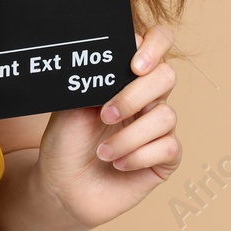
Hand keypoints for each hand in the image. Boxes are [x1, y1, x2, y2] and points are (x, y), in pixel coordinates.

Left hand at [30, 25, 181, 230]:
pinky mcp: (165, 158)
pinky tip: (118, 164)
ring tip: (103, 151)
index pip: (156, 44)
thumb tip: (110, 55)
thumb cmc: (66, 142)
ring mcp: (158, 128)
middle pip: (166, 76)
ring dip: (129, 136)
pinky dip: (138, 156)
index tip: (134, 65)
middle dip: (134, 96)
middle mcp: (147, 98)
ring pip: (166, 116)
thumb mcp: (71, 103)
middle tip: (106, 114)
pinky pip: (169, 147)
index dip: (154, 46)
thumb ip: (93, 78)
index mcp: (125, 78)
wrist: (62, 187)